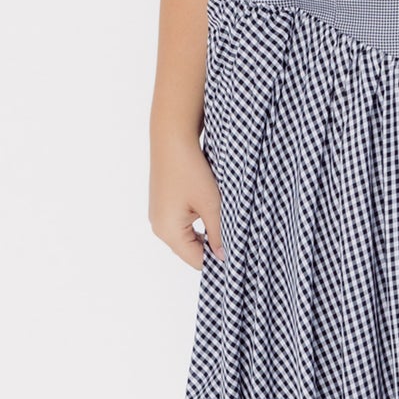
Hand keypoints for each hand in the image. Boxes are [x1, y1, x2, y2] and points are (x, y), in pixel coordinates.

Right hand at [149, 130, 223, 268]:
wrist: (172, 138)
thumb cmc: (190, 170)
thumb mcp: (211, 205)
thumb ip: (219, 234)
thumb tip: (223, 257)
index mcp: (169, 232)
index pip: (197, 260)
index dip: (218, 259)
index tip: (239, 254)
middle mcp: (160, 227)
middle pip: (190, 250)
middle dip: (212, 246)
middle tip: (236, 239)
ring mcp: (159, 216)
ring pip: (188, 236)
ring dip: (207, 233)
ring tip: (226, 224)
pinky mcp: (163, 205)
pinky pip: (182, 223)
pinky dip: (198, 222)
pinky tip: (212, 211)